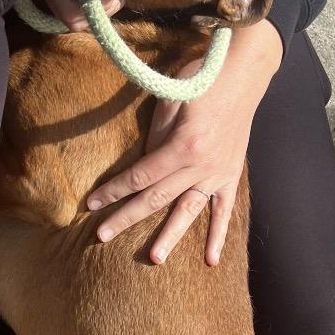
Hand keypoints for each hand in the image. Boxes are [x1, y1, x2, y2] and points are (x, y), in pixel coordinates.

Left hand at [86, 19, 284, 264]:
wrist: (244, 74)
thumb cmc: (201, 80)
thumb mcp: (170, 100)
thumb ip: (156, 137)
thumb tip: (144, 166)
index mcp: (182, 146)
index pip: (140, 176)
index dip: (114, 190)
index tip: (91, 203)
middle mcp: (199, 166)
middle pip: (156, 198)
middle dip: (126, 217)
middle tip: (101, 236)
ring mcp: (217, 174)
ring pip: (188, 211)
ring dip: (170, 236)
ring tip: (154, 258)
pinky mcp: (231, 175)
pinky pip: (223, 210)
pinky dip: (218, 235)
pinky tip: (211, 260)